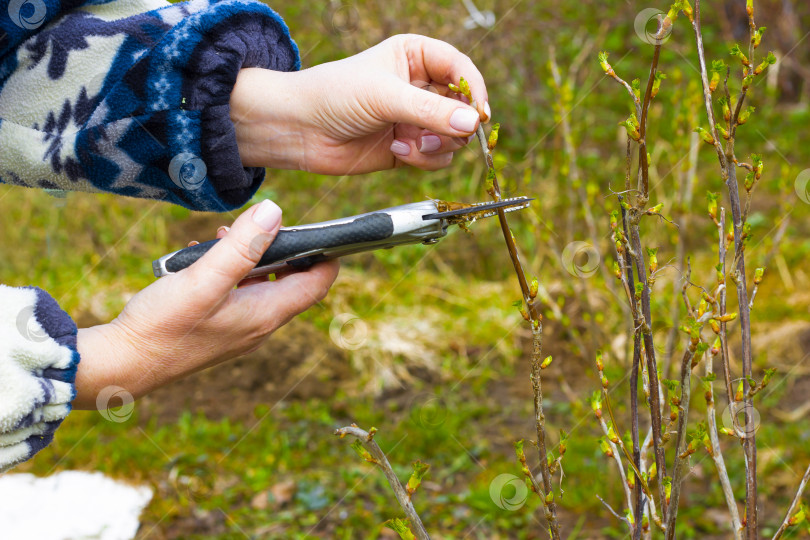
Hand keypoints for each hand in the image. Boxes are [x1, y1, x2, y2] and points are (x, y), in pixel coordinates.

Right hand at [72, 200, 338, 407]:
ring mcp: (240, 330)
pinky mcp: (220, 329)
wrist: (122, 366)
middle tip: (257, 225)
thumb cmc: (162, 326)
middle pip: (293, 281)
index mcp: (266, 314)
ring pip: (262, 285)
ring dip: (250, 258)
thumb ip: (241, 247)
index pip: (318, 283)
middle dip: (281, 248)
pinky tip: (201, 259)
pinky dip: (230, 272)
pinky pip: (238, 294)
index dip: (326, 253)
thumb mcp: (203, 279)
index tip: (322, 228)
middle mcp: (260, 325)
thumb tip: (275, 212)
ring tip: (222, 237)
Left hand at [230, 34, 488, 173]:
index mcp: (416, 56)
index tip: (479, 114)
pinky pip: (436, 157)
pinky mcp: (408, 148)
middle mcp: (420, 86)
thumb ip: (430, 111)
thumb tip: (472, 124)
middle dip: (454, 125)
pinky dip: (423, 160)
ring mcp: (415, 119)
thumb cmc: (334, 95)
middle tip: (439, 134)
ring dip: (438, 145)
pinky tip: (396, 152)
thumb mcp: (385, 96)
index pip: (461, 68)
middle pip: (463, 107)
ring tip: (411, 144)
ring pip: (454, 136)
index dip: (474, 91)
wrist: (299, 129)